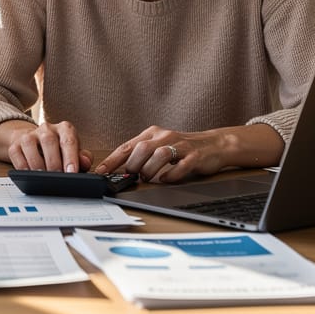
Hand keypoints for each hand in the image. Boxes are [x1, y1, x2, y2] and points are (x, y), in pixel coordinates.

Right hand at [0, 120, 92, 172]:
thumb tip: (85, 163)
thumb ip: (83, 158)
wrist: (36, 143)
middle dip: (54, 163)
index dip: (70, 157)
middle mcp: (46, 128)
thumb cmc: (59, 150)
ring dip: (37, 165)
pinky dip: (23, 167)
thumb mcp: (74, 153)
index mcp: (64, 128)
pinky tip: (30, 174)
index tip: (71, 172)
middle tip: (58, 178)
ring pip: (30, 145)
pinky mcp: (15, 144)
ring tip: (44, 178)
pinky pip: (16, 154)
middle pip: (49, 141)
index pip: (68, 141)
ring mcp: (29, 135)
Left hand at [92, 124, 283, 182]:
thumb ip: (141, 156)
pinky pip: (181, 166)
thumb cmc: (182, 148)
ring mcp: (181, 145)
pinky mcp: (195, 156)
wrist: (214, 145)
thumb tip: (119, 171)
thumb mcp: (159, 147)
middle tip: (132, 176)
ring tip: (148, 178)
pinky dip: (170, 175)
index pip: (126, 146)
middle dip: (133, 165)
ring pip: (159, 155)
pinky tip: (165, 180)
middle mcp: (165, 136)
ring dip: (150, 170)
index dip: (112, 160)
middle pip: (141, 148)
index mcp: (152, 133)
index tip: (100, 172)